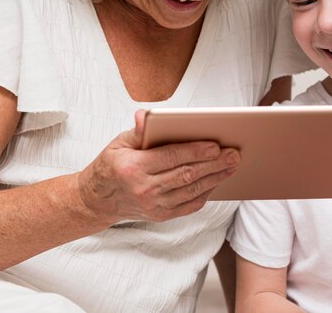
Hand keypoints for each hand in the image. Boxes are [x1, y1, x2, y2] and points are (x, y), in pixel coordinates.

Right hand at [77, 110, 240, 224]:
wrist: (97, 200)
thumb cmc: (111, 165)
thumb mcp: (118, 143)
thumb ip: (137, 131)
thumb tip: (144, 116)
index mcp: (134, 167)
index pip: (171, 157)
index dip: (195, 151)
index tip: (216, 145)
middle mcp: (144, 189)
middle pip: (186, 175)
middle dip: (213, 164)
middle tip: (234, 154)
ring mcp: (154, 205)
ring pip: (191, 191)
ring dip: (215, 178)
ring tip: (232, 166)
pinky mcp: (161, 215)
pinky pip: (189, 205)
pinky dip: (205, 193)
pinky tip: (217, 181)